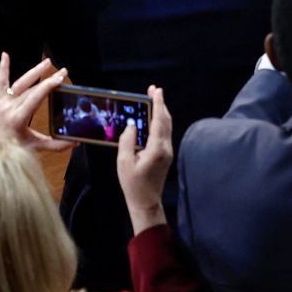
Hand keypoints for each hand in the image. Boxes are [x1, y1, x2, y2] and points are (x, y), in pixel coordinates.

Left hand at [0, 53, 74, 152]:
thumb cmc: (13, 149)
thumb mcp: (36, 146)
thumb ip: (56, 145)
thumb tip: (75, 142)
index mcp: (18, 118)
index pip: (35, 97)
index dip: (48, 86)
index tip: (60, 78)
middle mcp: (9, 108)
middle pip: (31, 89)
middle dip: (48, 79)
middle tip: (63, 71)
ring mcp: (3, 103)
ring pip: (20, 83)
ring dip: (35, 72)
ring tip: (48, 63)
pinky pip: (1, 82)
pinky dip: (3, 68)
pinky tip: (5, 55)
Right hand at [116, 85, 172, 234]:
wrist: (146, 201)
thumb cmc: (133, 184)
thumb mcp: (124, 162)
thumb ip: (127, 141)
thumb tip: (132, 125)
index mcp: (157, 149)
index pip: (159, 120)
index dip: (158, 103)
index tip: (156, 90)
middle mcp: (166, 148)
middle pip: (166, 120)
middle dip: (160, 104)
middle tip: (153, 90)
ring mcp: (168, 151)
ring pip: (166, 126)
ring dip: (160, 112)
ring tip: (152, 100)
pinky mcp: (166, 155)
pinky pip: (164, 134)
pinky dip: (159, 122)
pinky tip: (151, 119)